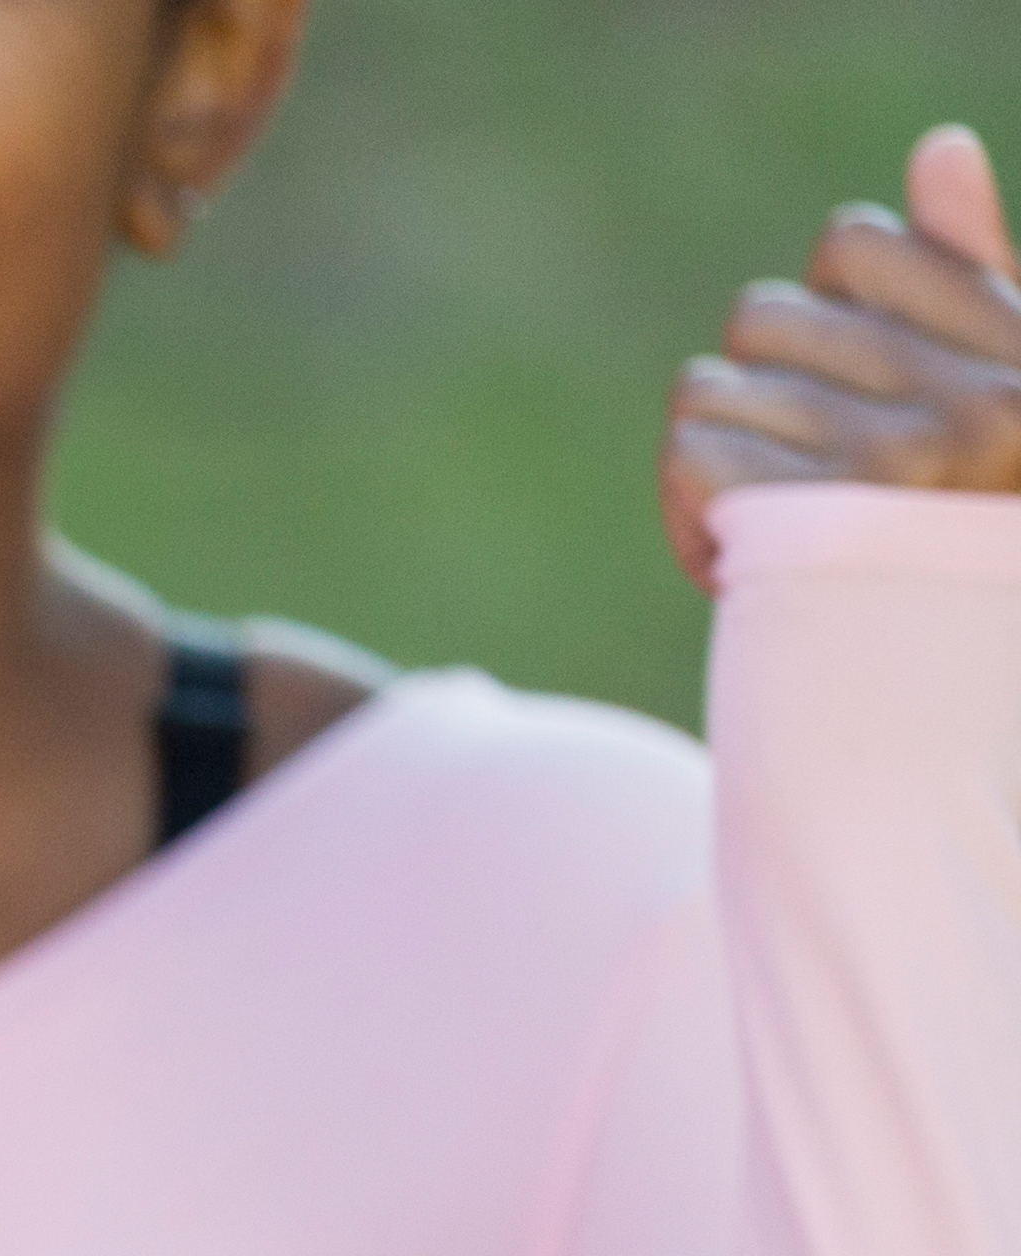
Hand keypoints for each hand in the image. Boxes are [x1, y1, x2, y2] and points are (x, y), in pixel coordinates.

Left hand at [667, 124, 1020, 585]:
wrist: (929, 689)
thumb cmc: (955, 532)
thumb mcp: (990, 384)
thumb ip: (966, 267)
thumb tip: (939, 146)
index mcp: (1017, 353)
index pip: (853, 241)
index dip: (826, 313)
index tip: (855, 396)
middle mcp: (970, 402)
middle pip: (763, 315)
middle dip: (763, 391)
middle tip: (807, 483)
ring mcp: (893, 463)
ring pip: (711, 386)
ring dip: (720, 457)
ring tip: (777, 527)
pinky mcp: (808, 519)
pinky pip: (689, 452)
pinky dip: (689, 507)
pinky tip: (739, 556)